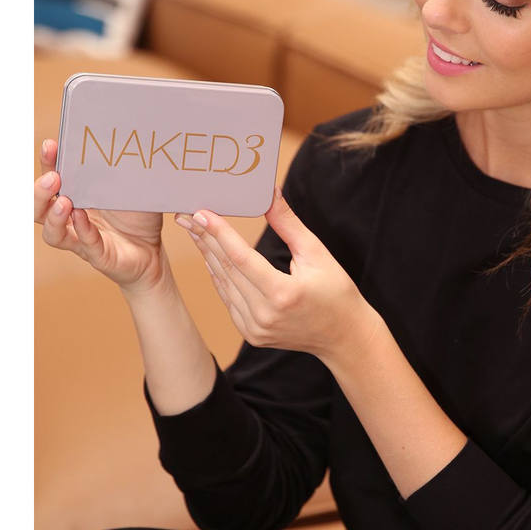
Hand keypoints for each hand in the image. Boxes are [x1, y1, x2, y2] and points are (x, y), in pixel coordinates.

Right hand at [35, 139, 166, 292]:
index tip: (51, 145)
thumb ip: (123, 169)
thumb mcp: (132, 187)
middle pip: (40, 207)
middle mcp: (71, 219)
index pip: (53, 179)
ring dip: (55, 216)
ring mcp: (81, 239)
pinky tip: (82, 218)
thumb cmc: (137, 216)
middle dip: (41, 191)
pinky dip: (83, 230)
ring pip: (54, 232)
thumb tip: (127, 136)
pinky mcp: (99, 256)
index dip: (49, 163)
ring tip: (64, 201)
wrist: (153, 251)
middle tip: (53, 177)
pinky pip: (85, 244)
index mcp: (76, 197)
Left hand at [175, 190, 378, 362]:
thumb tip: (269, 193)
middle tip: (186, 215)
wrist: (343, 336)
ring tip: (194, 231)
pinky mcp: (251, 334)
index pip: (242, 258)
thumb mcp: (316, 253)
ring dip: (208, 256)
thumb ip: (288, 224)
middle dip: (205, 239)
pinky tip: (210, 258)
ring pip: (224, 284)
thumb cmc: (336, 291)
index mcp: (283, 293)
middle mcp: (264, 314)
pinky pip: (229, 300)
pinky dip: (219, 277)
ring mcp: (255, 328)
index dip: (219, 233)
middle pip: (227, 269)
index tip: (202, 212)